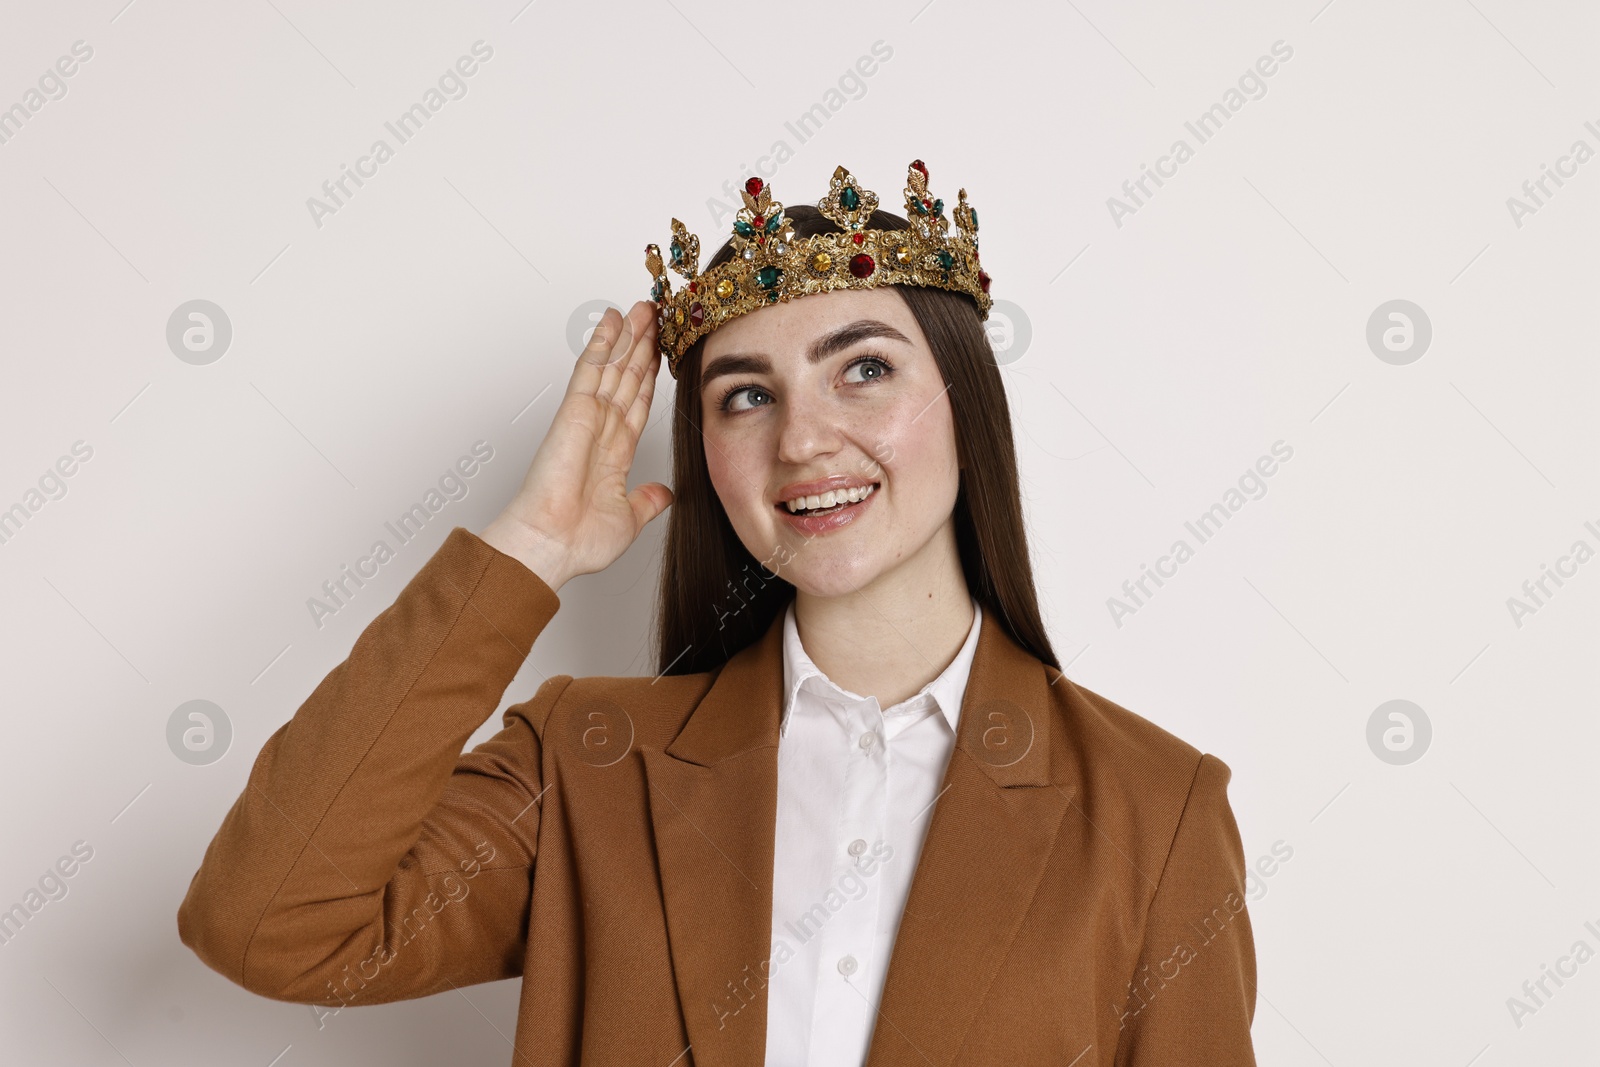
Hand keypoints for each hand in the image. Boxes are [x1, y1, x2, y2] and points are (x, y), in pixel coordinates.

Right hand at [480, 301, 672, 591]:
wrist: (551, 545)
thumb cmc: (578, 540)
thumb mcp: (629, 518)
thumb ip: (647, 501)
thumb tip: (665, 494)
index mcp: (615, 452)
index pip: (637, 403)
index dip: (650, 376)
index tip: (661, 352)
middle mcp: (601, 429)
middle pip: (628, 377)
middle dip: (643, 346)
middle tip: (656, 315)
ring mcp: (588, 417)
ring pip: (613, 366)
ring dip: (628, 335)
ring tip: (643, 307)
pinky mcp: (574, 411)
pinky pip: (591, 369)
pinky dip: (602, 342)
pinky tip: (612, 320)